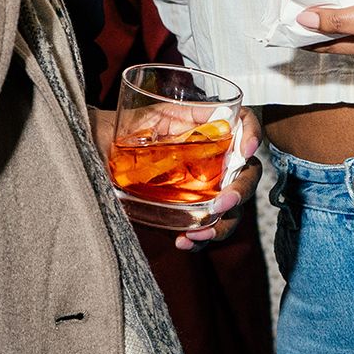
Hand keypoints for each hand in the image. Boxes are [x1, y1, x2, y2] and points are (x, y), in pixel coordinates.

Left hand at [91, 105, 263, 251]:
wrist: (99, 149)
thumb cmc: (126, 125)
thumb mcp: (153, 112)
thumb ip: (178, 115)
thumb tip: (208, 112)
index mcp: (209, 128)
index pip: (244, 123)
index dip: (254, 133)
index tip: (246, 150)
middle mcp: (215, 158)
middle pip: (247, 172)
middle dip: (240, 191)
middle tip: (222, 203)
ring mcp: (205, 187)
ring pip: (232, 209)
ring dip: (222, 224)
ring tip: (199, 233)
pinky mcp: (189, 210)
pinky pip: (205, 228)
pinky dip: (199, 239)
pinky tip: (184, 241)